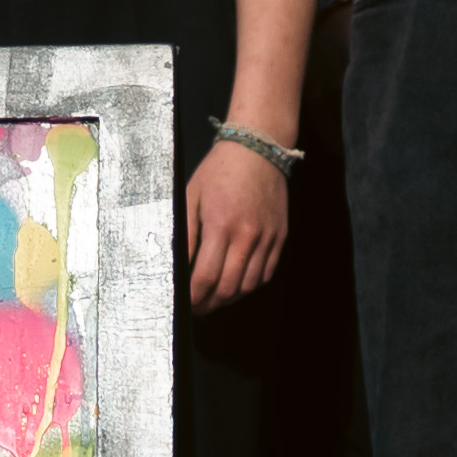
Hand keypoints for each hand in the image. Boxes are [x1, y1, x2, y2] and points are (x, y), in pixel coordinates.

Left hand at [186, 140, 290, 309]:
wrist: (258, 150)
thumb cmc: (219, 172)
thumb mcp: (191, 197)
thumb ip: (185, 235)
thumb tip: (177, 266)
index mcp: (220, 225)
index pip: (205, 277)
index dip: (193, 297)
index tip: (185, 302)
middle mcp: (247, 236)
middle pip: (228, 288)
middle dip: (209, 303)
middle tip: (198, 307)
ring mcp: (267, 238)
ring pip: (249, 285)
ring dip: (230, 298)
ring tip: (215, 297)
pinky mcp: (280, 237)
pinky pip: (266, 273)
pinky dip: (250, 285)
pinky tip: (236, 283)